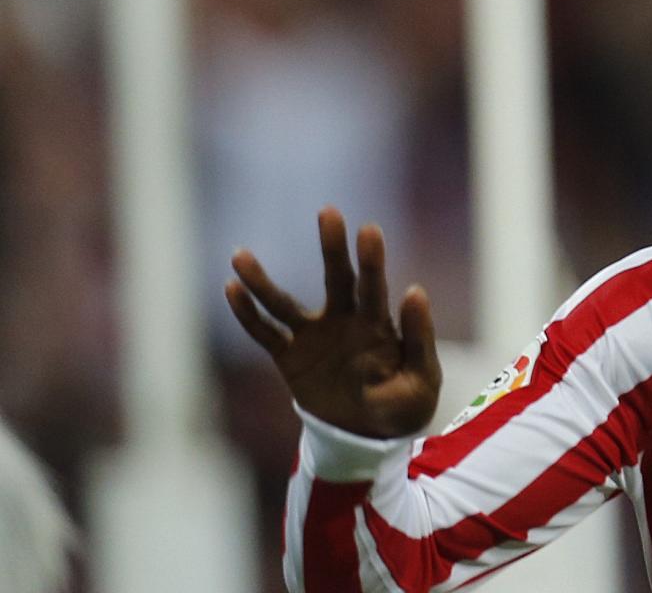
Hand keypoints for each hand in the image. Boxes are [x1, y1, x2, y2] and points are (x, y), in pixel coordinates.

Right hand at [225, 207, 441, 438]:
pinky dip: (247, 315)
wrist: (370, 438)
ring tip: (240, 256)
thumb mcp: (421, 380)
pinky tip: (230, 289)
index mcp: (379, 325)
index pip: (375, 287)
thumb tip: (416, 290)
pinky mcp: (290, 357)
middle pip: (336, 278)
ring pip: (284, 303)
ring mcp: (314, 336)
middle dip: (332, 247)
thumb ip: (419, 339)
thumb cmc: (404, 407)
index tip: (369, 230)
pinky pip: (264, 333)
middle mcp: (345, 320)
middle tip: (329, 212)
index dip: (372, 261)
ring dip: (262, 281)